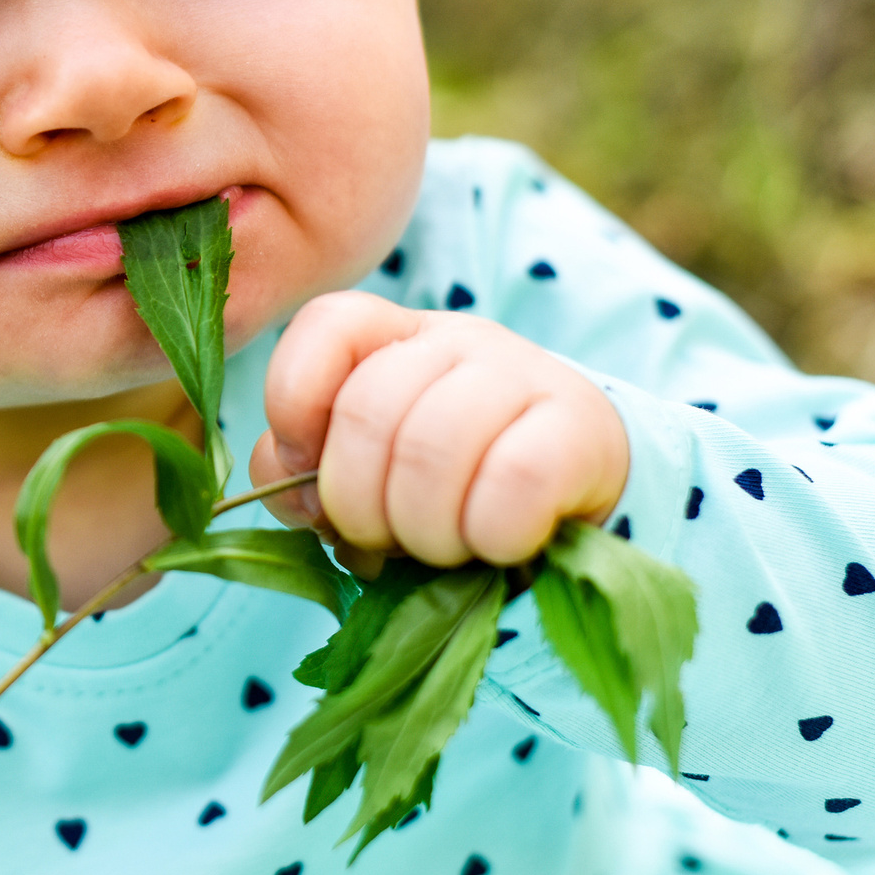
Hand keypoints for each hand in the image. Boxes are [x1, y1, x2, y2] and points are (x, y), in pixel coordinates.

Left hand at [251, 292, 628, 577]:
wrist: (577, 505)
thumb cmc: (449, 492)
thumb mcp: (365, 477)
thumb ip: (305, 476)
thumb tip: (295, 491)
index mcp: (391, 338)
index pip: (326, 324)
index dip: (295, 403)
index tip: (308, 472)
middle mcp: (455, 341)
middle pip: (369, 411)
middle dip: (359, 506)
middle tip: (385, 543)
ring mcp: (521, 374)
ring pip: (433, 447)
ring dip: (422, 528)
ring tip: (441, 551)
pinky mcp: (579, 428)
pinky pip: (513, 481)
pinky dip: (488, 534)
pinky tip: (498, 546)